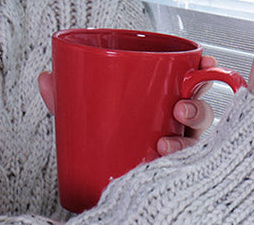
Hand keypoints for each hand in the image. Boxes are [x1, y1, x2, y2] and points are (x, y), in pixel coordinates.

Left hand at [38, 56, 217, 156]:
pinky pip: (186, 169)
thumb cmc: (105, 145)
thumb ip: (70, 98)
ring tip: (164, 142)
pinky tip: (163, 160)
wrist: (98, 191)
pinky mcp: (170, 174)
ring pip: (197, 142)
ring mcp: (178, 152)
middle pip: (202, 113)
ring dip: (186, 141)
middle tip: (179, 107)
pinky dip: (178, 164)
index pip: (194, 84)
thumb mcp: (88, 117)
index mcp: (167, 104)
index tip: (207, 63)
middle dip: (198, 106)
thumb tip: (46, 77)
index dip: (206, 72)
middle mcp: (179, 128)